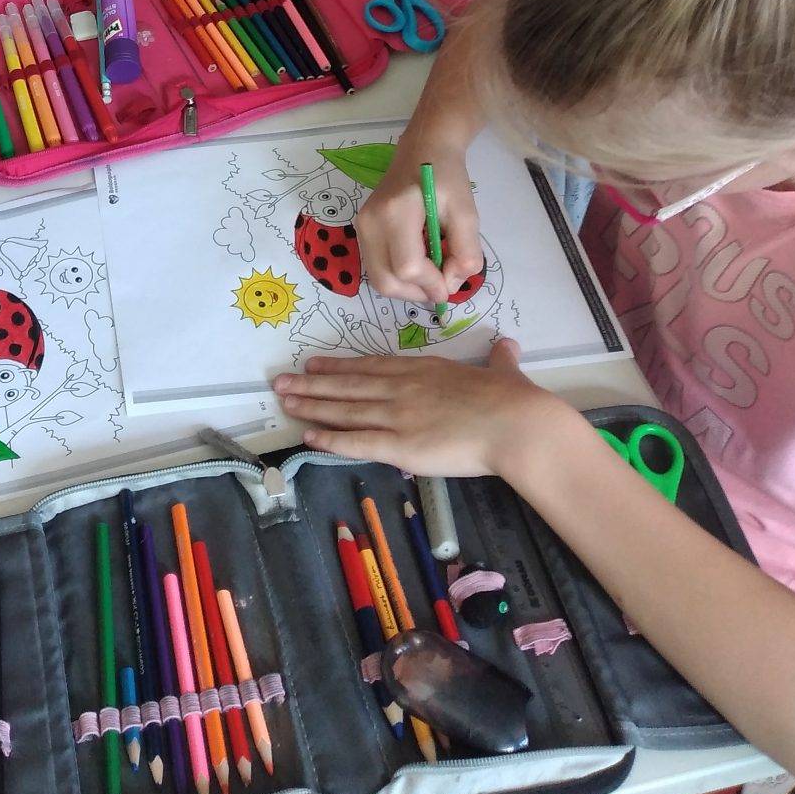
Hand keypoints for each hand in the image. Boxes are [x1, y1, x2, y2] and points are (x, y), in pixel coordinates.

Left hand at [273, 338, 557, 476]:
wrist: (514, 423)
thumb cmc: (511, 399)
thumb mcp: (501, 371)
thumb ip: (500, 360)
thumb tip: (509, 347)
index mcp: (422, 370)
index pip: (371, 366)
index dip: (339, 366)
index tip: (314, 364)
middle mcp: (401, 388)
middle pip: (347, 385)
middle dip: (312, 383)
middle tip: (280, 381)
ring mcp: (397, 416)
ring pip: (344, 409)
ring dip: (311, 405)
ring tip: (284, 402)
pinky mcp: (399, 446)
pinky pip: (356, 442)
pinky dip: (330, 438)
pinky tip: (308, 436)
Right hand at [354, 141, 480, 301]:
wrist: (422, 151)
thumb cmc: (447, 178)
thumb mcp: (467, 214)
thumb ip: (466, 254)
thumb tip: (450, 285)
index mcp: (396, 211)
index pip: (407, 266)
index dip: (432, 284)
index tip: (452, 282)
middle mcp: (371, 221)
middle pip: (385, 281)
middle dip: (417, 293)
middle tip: (441, 286)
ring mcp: (362, 226)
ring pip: (379, 279)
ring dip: (408, 288)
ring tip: (431, 273)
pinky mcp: (362, 230)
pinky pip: (377, 267)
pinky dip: (399, 276)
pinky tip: (418, 263)